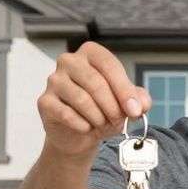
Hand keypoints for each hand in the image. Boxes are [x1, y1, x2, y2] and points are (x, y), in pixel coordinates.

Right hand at [37, 41, 151, 157]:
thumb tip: (142, 104)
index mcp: (90, 53)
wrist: (79, 134)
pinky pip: (66, 114)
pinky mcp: (44, 101)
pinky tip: (87, 128)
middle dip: (112, 106)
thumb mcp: (125, 103)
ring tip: (103, 124)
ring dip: (98, 118)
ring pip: (82, 99)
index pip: (109, 65)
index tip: (135, 110)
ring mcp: (54, 80)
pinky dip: (83, 125)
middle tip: (119, 120)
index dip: (124, 90)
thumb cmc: (102, 111)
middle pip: (95, 82)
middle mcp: (69, 61)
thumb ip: (138, 99)